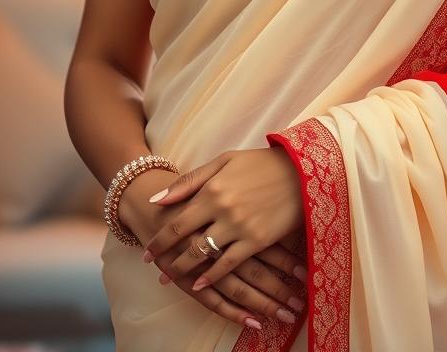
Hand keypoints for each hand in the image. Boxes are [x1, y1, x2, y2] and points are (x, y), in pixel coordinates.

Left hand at [142, 148, 307, 324]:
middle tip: (156, 271)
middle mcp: (222, 210)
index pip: (176, 222)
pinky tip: (201, 284)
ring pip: (205, 256)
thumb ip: (190, 181)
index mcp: (212, 190)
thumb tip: (158, 198)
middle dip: (167, 260)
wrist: (299, 170)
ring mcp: (240, 227)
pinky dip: (212, 277)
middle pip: (187, 242)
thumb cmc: (259, 163)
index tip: (147, 252)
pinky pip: (229, 264)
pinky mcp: (257, 240)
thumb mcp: (223, 162)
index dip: (158, 240)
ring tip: (173, 279)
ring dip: (185, 271)